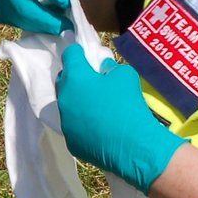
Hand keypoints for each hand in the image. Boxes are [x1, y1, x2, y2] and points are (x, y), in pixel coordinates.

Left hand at [56, 46, 186, 193]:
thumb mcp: (126, 76)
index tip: (83, 53)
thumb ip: (111, 68)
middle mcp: (65, 98)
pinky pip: (74, 127)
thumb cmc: (128, 105)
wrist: (133, 145)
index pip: (70, 56)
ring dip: (78, 102)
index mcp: (76, 78)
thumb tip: (103, 70)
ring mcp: (65, 122)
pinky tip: (99, 127)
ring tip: (96, 107)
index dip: (77, 52)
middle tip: (90, 80)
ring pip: (68, 105)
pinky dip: (83, 123)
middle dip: (75, 77)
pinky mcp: (71, 142)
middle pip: (64, 81)